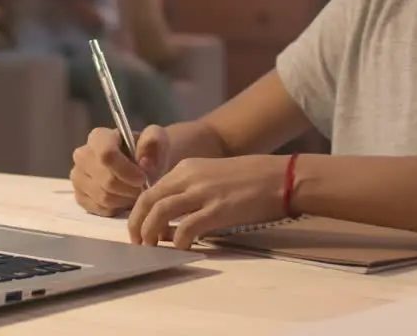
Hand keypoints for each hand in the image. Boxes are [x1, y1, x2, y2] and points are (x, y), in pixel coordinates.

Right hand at [71, 126, 170, 216]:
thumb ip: (153, 142)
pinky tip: (124, 199)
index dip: (126, 170)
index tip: (142, 178)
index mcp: (99, 137)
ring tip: (135, 192)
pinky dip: (116, 208)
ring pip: (103, 197)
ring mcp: (78, 177)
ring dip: (125, 199)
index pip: (106, 154)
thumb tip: (144, 162)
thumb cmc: (149, 151)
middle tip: (143, 189)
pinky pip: (99, 209)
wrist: (142, 166)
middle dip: (130, 188)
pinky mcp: (79, 196)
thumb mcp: (157, 139)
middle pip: (106, 180)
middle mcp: (82, 155)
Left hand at [127, 155, 286, 249]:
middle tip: (138, 243)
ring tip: (151, 248)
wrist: (279, 177)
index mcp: (186, 168)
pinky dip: (177, 240)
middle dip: (137, 223)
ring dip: (151, 232)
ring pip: (160, 212)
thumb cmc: (249, 179)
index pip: (151, 190)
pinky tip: (181, 247)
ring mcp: (202, 193)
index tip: (139, 229)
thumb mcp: (211, 176)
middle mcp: (189, 177)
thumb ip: (189, 191)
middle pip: (149, 200)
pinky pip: (186, 228)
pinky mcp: (217, 210)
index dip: (140, 212)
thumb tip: (170, 220)